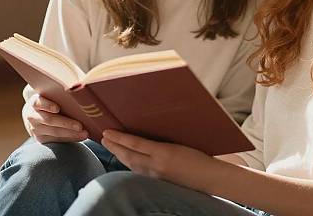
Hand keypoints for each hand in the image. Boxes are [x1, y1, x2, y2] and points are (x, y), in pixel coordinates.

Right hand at [22, 94, 88, 142]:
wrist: (37, 111)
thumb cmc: (53, 96)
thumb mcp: (53, 92)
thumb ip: (63, 89)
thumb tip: (81, 84)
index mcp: (34, 101)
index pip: (38, 103)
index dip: (47, 105)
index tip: (57, 108)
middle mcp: (32, 116)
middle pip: (49, 120)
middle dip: (66, 123)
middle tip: (80, 126)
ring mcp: (35, 129)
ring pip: (54, 132)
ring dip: (71, 133)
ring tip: (85, 133)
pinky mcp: (40, 138)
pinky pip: (56, 140)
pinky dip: (70, 138)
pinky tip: (81, 136)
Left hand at [101, 130, 216, 189]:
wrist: (209, 177)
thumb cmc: (200, 156)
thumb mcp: (182, 142)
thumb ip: (164, 139)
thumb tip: (147, 131)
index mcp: (164, 152)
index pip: (135, 144)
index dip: (120, 138)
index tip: (107, 131)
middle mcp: (157, 165)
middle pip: (129, 155)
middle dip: (114, 146)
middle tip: (103, 137)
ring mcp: (156, 175)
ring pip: (131, 164)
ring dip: (119, 154)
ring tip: (110, 145)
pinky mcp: (158, 180)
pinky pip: (138, 170)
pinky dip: (129, 163)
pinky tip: (125, 158)